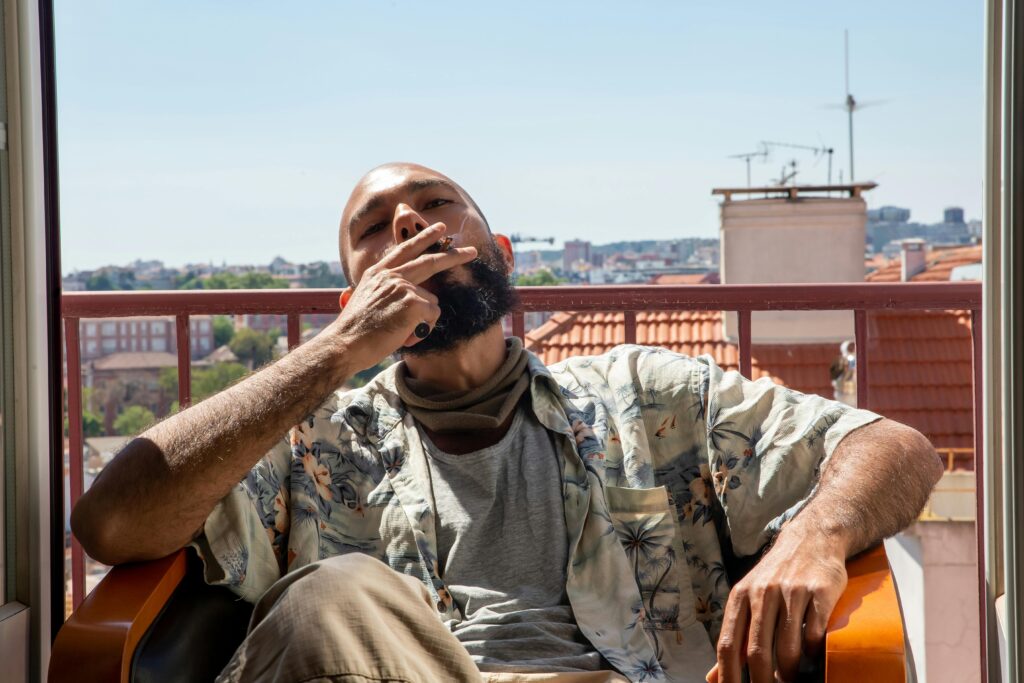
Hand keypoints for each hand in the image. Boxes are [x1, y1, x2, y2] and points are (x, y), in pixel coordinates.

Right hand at [333, 223, 476, 369]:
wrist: (344, 344)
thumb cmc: (356, 330)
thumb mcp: (368, 300)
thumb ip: (388, 290)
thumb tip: (414, 293)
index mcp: (378, 273)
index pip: (405, 249)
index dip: (423, 238)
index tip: (438, 228)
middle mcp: (390, 275)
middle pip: (430, 261)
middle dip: (454, 256)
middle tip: (473, 251)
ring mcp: (402, 286)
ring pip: (431, 301)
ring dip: (422, 320)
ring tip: (399, 331)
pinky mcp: (412, 302)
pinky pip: (432, 316)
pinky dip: (422, 330)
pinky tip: (403, 335)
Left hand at [707, 525, 847, 682]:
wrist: (811, 539)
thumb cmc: (775, 576)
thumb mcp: (748, 598)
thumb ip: (734, 636)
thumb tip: (713, 676)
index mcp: (740, 596)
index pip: (728, 644)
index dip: (728, 675)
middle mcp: (762, 593)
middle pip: (757, 651)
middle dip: (762, 681)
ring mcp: (791, 592)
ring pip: (788, 646)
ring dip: (788, 672)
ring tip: (788, 680)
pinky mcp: (820, 592)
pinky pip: (815, 633)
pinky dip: (813, 652)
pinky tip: (811, 655)